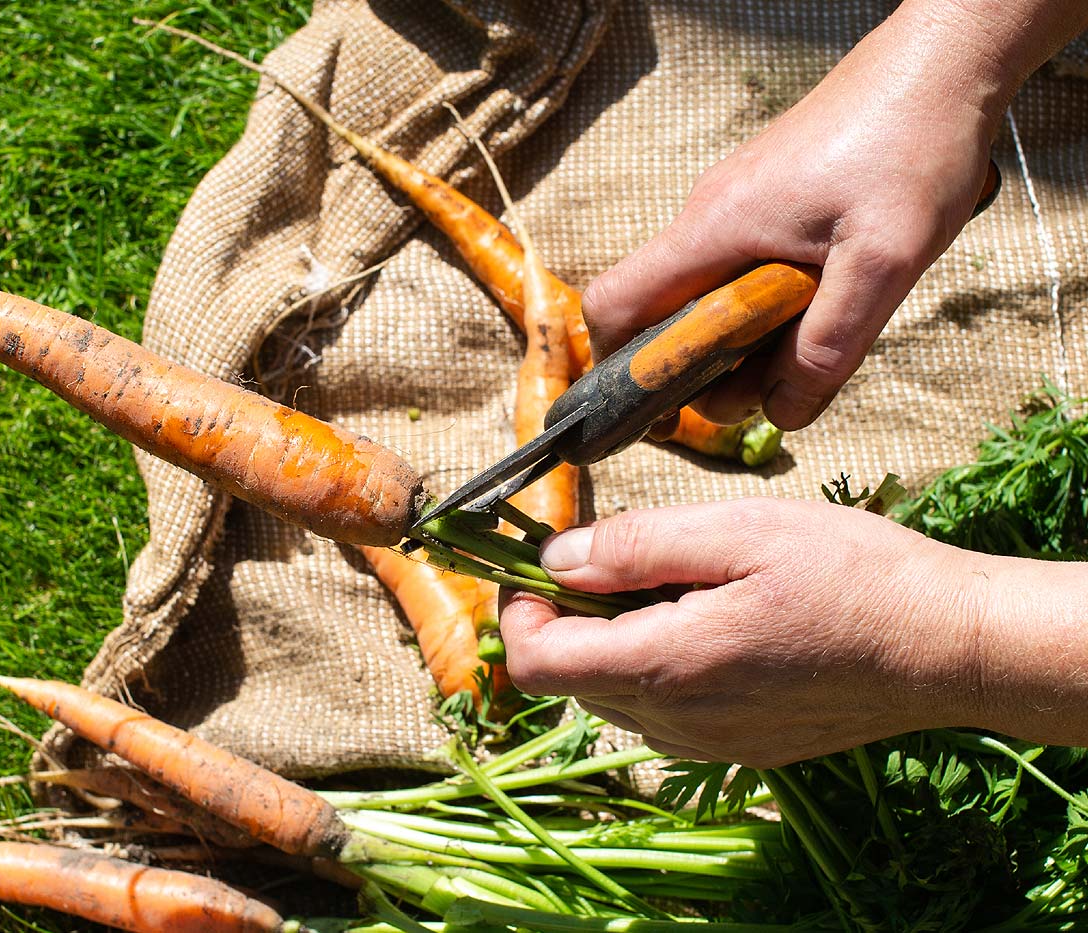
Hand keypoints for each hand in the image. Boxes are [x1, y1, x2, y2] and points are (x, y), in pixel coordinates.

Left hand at [499, 499, 992, 766]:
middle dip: (563, 619)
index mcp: (667, 665)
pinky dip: (654, 666)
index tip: (538, 565)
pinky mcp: (739, 747)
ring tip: (666, 584)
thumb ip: (636, 547)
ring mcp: (709, 743)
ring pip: (613, 698)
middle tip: (606, 557)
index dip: (518, 612)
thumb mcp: (739, 532)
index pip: (537, 664)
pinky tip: (703, 621)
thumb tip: (557, 558)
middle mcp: (678, 720)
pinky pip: (662, 713)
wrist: (946, 648)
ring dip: (610, 642)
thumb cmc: (852, 576)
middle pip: (569, 681)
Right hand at [581, 0, 1083, 429]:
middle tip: (780, 382)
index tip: (668, 407)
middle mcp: (708, 216)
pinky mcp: (764, 200)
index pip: (615, 305)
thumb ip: (828, 345)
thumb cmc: (915, 148)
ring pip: (708, 296)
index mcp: (714, 229)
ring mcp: (734, 205)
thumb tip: (779, 414)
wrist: (944, 64)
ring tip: (823, 326)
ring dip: (748, 338)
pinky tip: (830, 294)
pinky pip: (741, 271)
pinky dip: (769, 305)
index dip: (621, 367)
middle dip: (708, 369)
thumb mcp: (885, 262)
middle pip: (662, 315)